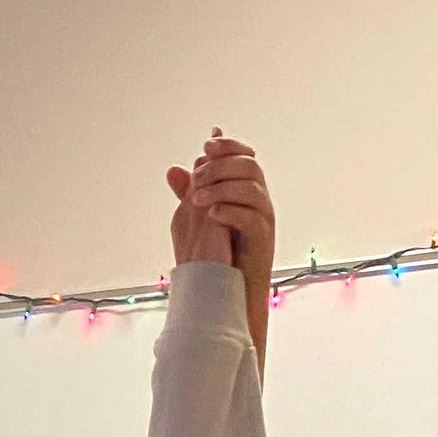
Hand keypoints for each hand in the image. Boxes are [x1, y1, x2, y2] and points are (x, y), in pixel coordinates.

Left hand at [167, 133, 274, 284]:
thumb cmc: (220, 252)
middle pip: (249, 166)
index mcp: (247, 190)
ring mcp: (264, 219)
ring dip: (222, 188)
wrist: (233, 290)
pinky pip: (251, 218)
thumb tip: (173, 170)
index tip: (205, 146)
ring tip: (196, 200)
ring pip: (252, 188)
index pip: (244, 155)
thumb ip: (191, 192)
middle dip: (221, 166)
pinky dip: (230, 212)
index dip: (228, 146)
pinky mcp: (263, 239)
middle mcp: (260, 200)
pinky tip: (212, 214)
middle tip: (196, 176)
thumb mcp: (202, 216)